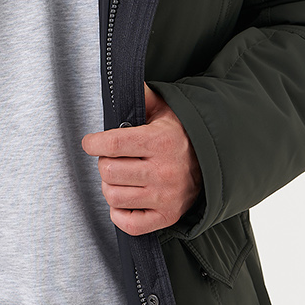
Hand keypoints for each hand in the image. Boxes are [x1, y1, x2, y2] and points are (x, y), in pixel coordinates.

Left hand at [82, 85, 201, 235]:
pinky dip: (119, 213)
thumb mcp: (165, 109)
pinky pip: (128, 224)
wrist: (214, 161)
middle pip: (108, 172)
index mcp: (161, 142)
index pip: (113, 145)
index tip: (90, 142)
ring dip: (110, 186)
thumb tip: (120, 81)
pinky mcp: (167, 217)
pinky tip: (126, 199)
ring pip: (113, 196)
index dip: (94, 143)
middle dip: (105, 163)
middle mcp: (164, 172)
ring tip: (122, 177)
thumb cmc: (181, 133)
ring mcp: (166, 198)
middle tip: (114, 159)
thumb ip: (142, 95)